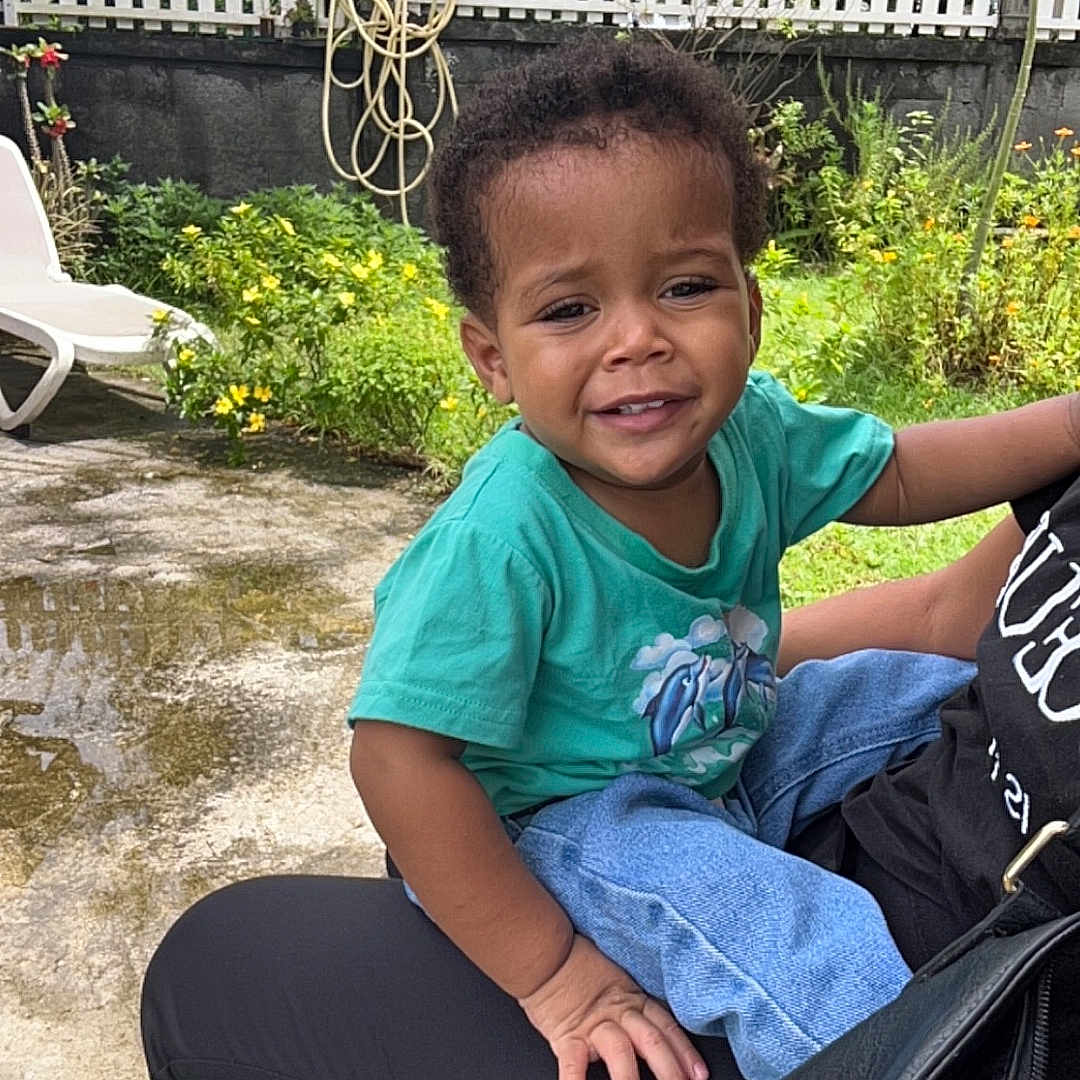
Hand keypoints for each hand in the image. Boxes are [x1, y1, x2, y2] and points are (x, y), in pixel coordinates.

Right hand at [518, 933, 707, 1079]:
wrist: (546, 954)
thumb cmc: (578, 965)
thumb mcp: (616, 979)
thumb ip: (634, 1003)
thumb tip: (655, 1029)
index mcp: (632, 999)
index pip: (666, 1026)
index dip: (685, 1051)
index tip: (700, 1074)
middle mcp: (618, 1013)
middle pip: (652, 1042)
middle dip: (671, 1070)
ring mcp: (593, 1025)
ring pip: (621, 1053)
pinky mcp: (567, 1035)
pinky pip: (574, 1065)